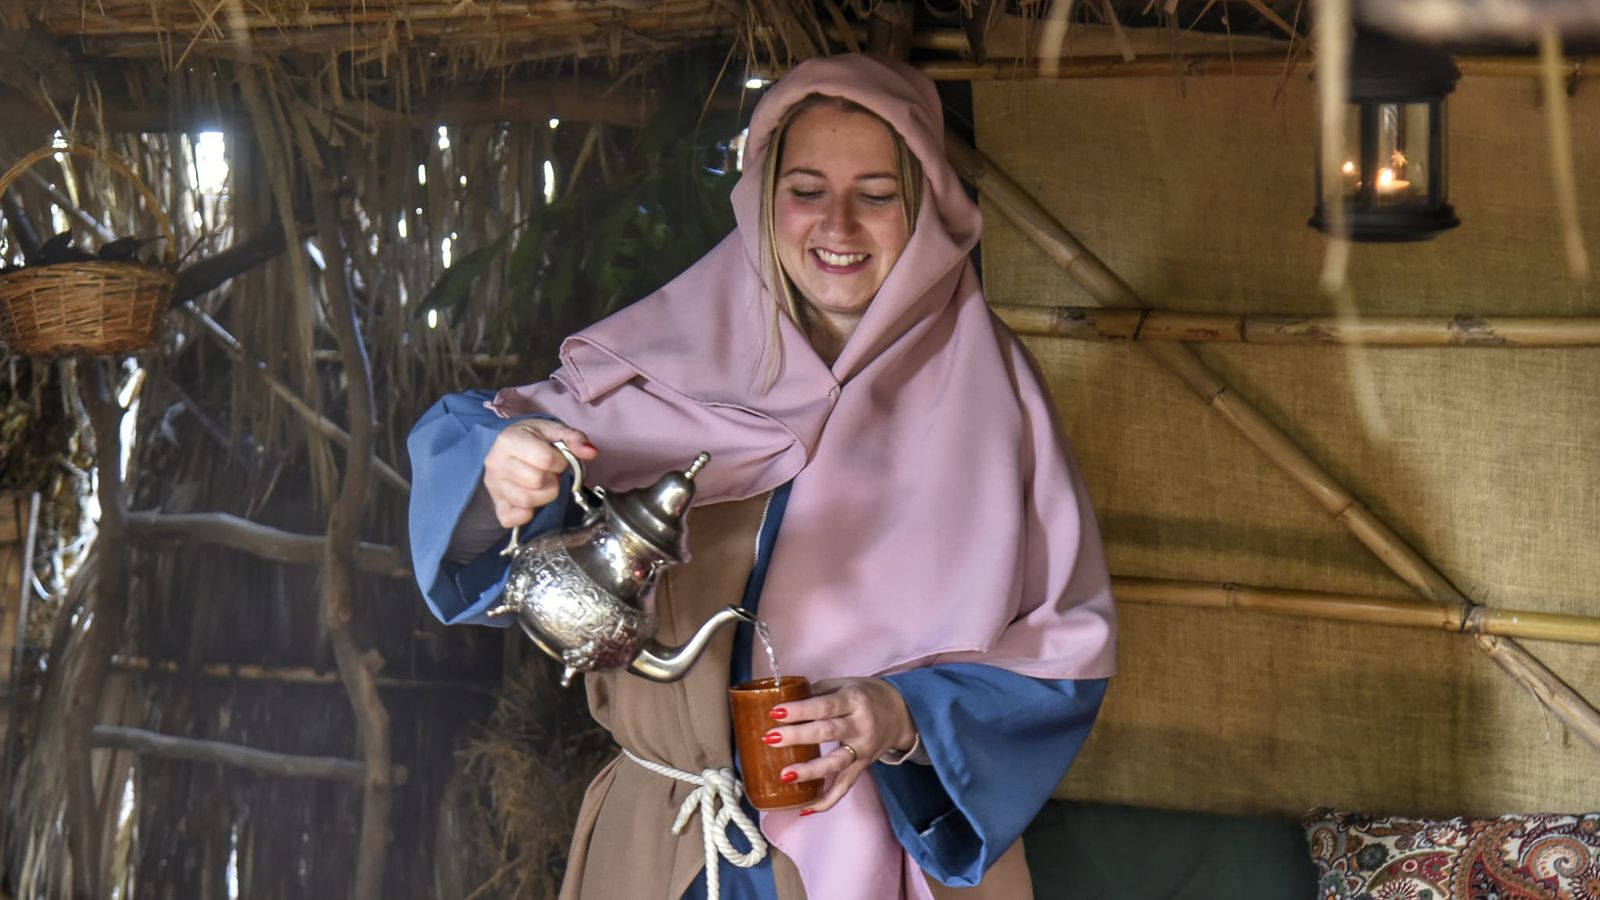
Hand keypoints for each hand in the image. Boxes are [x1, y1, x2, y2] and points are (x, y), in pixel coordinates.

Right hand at [482, 419, 596, 528]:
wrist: (509, 447)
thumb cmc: (533, 439)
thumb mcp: (553, 431)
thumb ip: (574, 438)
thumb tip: (590, 451)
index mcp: (509, 440)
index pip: (545, 459)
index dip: (559, 461)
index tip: (556, 459)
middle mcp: (496, 463)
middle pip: (536, 481)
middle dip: (551, 479)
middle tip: (548, 472)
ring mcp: (494, 485)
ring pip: (526, 501)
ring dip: (543, 496)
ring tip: (541, 484)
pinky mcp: (496, 504)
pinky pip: (510, 519)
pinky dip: (525, 514)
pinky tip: (531, 501)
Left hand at [762, 677, 918, 814]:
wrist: (901, 713)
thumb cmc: (866, 695)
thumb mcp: (845, 683)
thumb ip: (817, 691)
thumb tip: (782, 698)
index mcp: (854, 700)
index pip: (825, 706)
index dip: (801, 710)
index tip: (776, 711)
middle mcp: (860, 726)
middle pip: (827, 732)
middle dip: (798, 736)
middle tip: (771, 739)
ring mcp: (862, 750)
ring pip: (835, 763)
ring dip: (809, 771)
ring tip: (785, 776)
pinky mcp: (862, 767)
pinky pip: (844, 787)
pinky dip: (826, 800)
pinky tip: (805, 808)